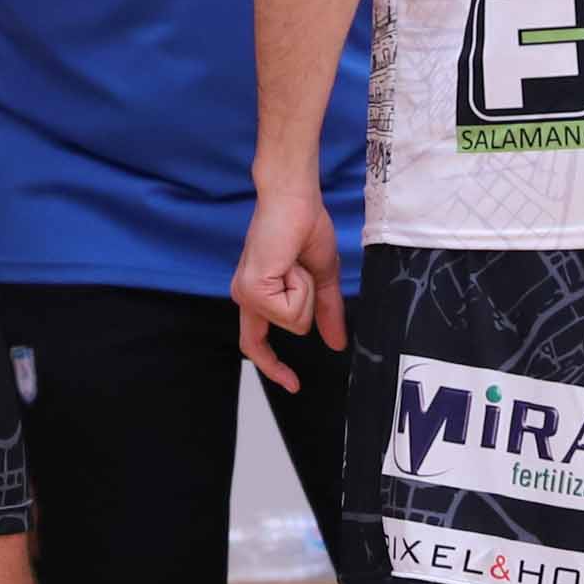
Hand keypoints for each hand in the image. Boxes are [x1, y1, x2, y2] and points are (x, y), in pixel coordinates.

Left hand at [232, 188, 345, 394]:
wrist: (294, 198)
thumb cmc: (303, 227)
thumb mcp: (321, 277)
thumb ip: (326, 312)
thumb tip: (337, 343)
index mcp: (257, 296)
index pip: (255, 344)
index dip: (274, 367)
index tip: (294, 384)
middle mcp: (245, 298)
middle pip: (292, 329)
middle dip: (310, 300)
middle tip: (301, 266)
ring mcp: (246, 295)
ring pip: (295, 321)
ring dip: (307, 288)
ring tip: (295, 260)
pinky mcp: (253, 289)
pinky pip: (293, 310)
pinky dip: (302, 285)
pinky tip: (290, 261)